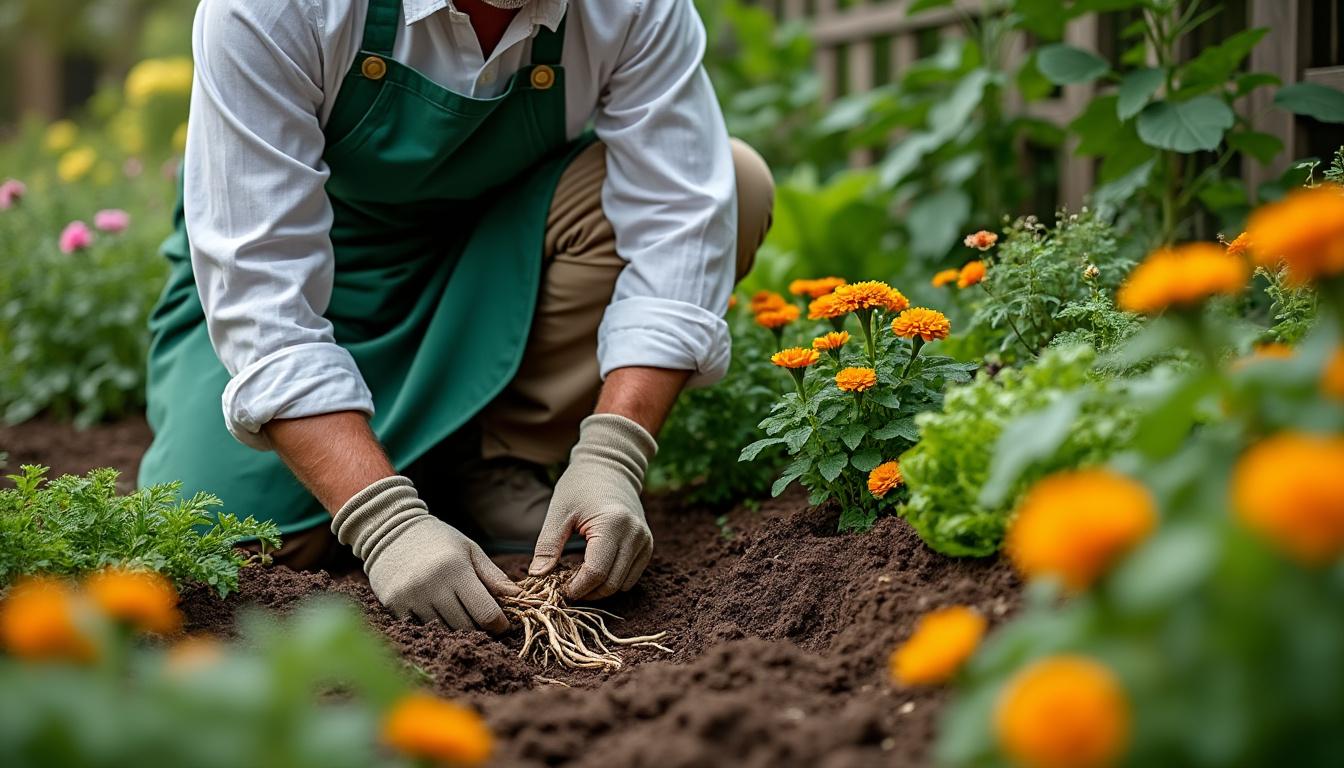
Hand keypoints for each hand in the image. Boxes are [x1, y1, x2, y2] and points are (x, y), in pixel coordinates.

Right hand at [333, 476, 519, 630]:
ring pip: (444, 630)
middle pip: (466, 627)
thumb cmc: (437, 539)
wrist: (389, 529)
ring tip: (460, 614)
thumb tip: (518, 597)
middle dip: (479, 628)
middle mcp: (432, 585)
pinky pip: (421, 628)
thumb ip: (493, 576)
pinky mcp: (394, 605)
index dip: (499, 625)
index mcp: (456, 569)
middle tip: (482, 620)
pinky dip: (433, 626)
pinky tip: (437, 612)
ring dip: (456, 628)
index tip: (502, 625)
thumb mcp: (469, 550)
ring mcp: (411, 597)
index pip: (486, 613)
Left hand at [529, 414, 656, 599]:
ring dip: (599, 589)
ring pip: (622, 585)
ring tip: (577, 578)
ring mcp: (645, 541)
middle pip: (610, 584)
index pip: (595, 573)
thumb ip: (548, 546)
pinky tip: (593, 570)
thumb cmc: (580, 485)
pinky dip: (612, 581)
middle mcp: (635, 535)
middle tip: (564, 587)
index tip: (557, 589)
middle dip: (586, 592)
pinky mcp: (647, 545)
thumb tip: (537, 576)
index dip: (575, 588)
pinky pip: (631, 577)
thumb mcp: (559, 512)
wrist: (610, 465)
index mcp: (613, 524)